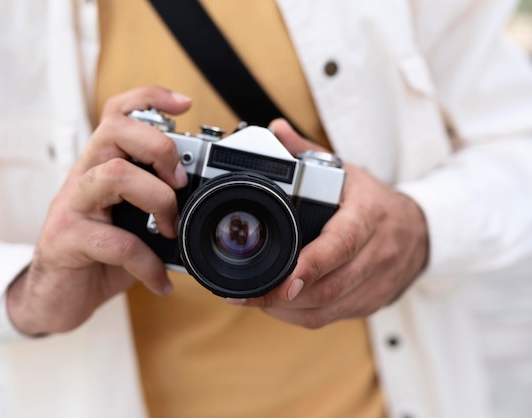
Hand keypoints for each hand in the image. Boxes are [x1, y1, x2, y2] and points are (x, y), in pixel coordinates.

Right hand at [7, 86, 191, 334]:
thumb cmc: (98, 258)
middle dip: (159, 147)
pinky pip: (116, 242)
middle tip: (179, 183)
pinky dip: (148, 264)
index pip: (117, 114)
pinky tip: (160, 282)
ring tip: (171, 229)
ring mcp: (72, 206)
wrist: (56, 299)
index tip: (184, 104)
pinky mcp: (65, 240)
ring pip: (114, 173)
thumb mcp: (132, 226)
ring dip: (157, 199)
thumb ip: (157, 209)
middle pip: (115, 130)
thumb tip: (202, 204)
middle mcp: (83, 178)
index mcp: (101, 167)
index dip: (149, 99)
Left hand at [228, 119, 428, 328]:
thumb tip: (275, 129)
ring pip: (329, 307)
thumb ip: (309, 152)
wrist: (422, 232)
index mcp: (368, 217)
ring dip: (289, 309)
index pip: (342, 245)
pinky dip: (302, 314)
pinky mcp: (371, 302)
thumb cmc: (376, 203)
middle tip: (247, 295)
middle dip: (285, 296)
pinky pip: (332, 317)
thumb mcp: (348, 173)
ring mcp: (376, 283)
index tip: (285, 280)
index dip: (313, 265)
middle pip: (330, 286)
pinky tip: (280, 306)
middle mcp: (376, 254)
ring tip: (256, 300)